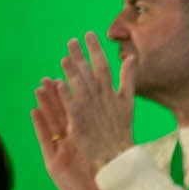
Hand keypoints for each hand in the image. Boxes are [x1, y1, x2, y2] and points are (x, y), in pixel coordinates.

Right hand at [31, 77, 111, 189]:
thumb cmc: (105, 177)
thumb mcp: (110, 152)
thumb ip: (112, 134)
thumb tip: (120, 116)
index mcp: (85, 137)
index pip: (79, 114)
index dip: (74, 96)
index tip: (71, 76)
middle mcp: (72, 141)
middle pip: (62, 116)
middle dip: (55, 96)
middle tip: (48, 76)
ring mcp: (61, 150)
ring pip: (52, 124)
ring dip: (45, 106)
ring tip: (39, 88)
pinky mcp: (54, 161)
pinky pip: (45, 140)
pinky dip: (40, 125)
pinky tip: (34, 111)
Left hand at [57, 32, 136, 173]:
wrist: (118, 156)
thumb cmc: (121, 130)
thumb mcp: (128, 102)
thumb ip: (128, 79)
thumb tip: (131, 58)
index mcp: (113, 93)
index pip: (104, 66)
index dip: (96, 50)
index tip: (89, 34)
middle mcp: (102, 99)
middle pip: (91, 73)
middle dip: (82, 56)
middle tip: (72, 40)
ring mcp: (92, 110)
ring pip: (81, 87)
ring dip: (72, 72)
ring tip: (64, 58)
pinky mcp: (81, 122)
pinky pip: (72, 106)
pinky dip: (66, 95)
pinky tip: (57, 83)